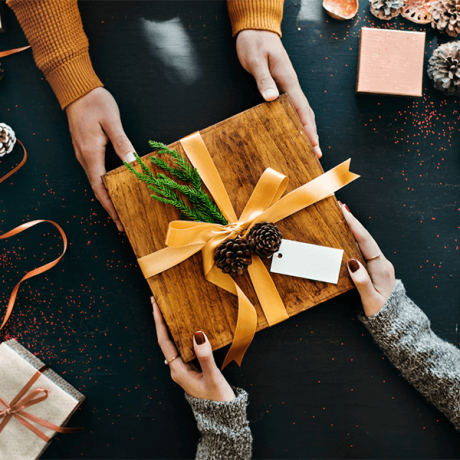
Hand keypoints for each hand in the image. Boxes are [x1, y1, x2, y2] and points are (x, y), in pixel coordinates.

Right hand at [66, 88, 135, 231]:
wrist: (75, 88)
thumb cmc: (94, 101)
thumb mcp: (111, 121)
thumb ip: (122, 142)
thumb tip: (132, 162)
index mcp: (90, 153)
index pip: (99, 187)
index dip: (109, 206)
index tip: (118, 220)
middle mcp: (84, 157)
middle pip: (97, 189)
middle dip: (109, 207)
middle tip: (122, 222)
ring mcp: (83, 153)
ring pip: (95, 181)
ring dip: (107, 197)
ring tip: (120, 209)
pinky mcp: (86, 148)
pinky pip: (95, 172)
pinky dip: (104, 184)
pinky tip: (114, 187)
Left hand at [151, 297, 235, 401]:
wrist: (223, 418)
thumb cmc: (218, 399)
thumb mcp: (213, 377)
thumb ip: (205, 357)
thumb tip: (198, 334)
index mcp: (178, 370)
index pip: (164, 341)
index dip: (159, 322)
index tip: (155, 305)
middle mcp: (177, 368)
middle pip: (165, 339)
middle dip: (161, 320)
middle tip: (159, 301)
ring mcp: (183, 368)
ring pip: (173, 342)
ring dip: (170, 326)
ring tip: (169, 309)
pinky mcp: (191, 369)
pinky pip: (182, 346)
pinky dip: (181, 333)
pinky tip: (186, 326)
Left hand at [236, 30, 320, 157]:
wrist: (256, 29)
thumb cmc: (255, 43)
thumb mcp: (256, 60)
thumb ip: (263, 79)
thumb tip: (271, 98)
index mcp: (288, 80)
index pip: (301, 108)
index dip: (308, 127)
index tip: (313, 143)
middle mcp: (291, 85)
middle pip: (306, 113)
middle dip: (312, 133)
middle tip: (317, 153)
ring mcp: (288, 86)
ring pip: (302, 111)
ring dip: (307, 129)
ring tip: (311, 147)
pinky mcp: (282, 86)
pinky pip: (293, 107)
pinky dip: (298, 121)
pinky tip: (297, 130)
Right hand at [340, 202, 395, 316]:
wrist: (396, 321)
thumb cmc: (382, 312)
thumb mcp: (370, 300)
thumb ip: (361, 281)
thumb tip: (352, 262)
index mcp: (381, 268)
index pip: (366, 241)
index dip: (354, 226)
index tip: (345, 212)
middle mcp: (382, 262)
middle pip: (366, 237)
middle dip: (353, 221)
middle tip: (340, 207)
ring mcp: (380, 264)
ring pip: (365, 242)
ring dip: (354, 229)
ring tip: (342, 216)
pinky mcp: (376, 268)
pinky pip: (365, 249)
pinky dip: (356, 239)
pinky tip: (348, 234)